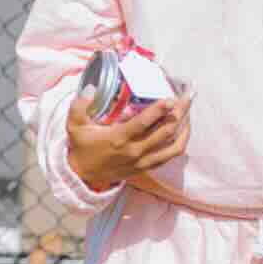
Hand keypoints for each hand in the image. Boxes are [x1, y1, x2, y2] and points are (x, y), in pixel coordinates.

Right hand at [64, 90, 192, 191]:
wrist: (83, 175)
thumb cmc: (81, 147)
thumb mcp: (74, 125)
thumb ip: (79, 105)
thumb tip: (91, 87)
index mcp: (118, 138)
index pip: (143, 123)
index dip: (159, 110)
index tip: (170, 98)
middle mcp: (134, 151)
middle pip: (165, 131)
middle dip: (179, 113)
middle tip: (186, 98)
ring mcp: (142, 161)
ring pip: (173, 146)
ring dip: (184, 129)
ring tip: (189, 114)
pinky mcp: (146, 168)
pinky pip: (169, 156)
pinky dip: (179, 143)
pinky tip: (182, 131)